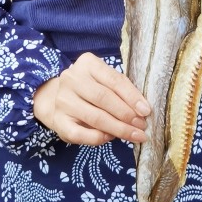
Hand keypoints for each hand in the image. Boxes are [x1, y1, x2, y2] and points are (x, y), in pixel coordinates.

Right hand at [33, 52, 150, 145]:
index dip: (132, 97)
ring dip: (118, 129)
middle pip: (104, 99)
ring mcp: (63, 100)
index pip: (114, 80)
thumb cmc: (89, 87)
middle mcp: (72, 79)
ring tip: (134, 135)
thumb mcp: (104, 79)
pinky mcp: (58, 121)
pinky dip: (99, 138)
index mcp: (87, 63)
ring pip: (95, 118)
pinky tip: (111, 138)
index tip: (146, 111)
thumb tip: (142, 109)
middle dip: (127, 115)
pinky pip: (81, 134)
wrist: (55, 96)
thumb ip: (121, 89)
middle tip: (142, 126)